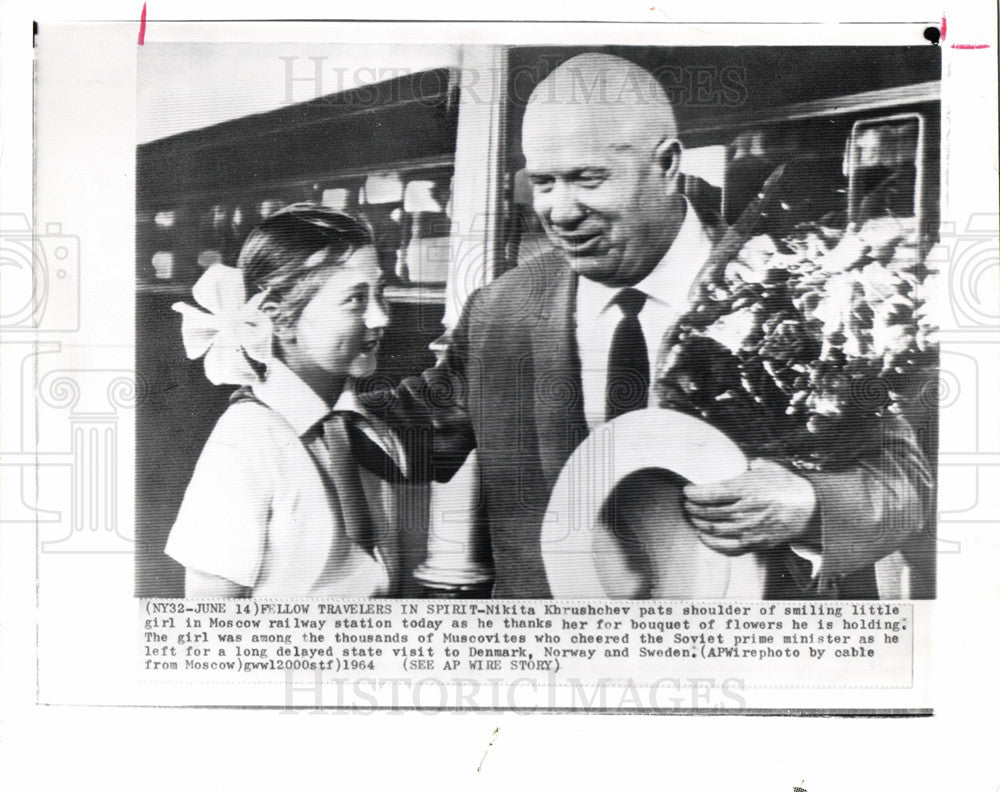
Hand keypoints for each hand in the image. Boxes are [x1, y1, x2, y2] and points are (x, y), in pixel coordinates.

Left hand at [683, 459, 816, 554]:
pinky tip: (704, 535)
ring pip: (715, 530)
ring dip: (699, 523)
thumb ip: (747, 464)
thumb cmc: (786, 486)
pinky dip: (711, 543)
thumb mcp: (768, 467)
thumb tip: (734, 460)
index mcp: (748, 489)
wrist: (810, 509)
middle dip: (693, 508)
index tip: (687, 490)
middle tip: (687, 503)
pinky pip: (727, 547)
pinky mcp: (754, 543)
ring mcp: (750, 529)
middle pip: (709, 512)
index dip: (694, 493)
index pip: (712, 493)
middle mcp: (746, 511)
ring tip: (692, 516)